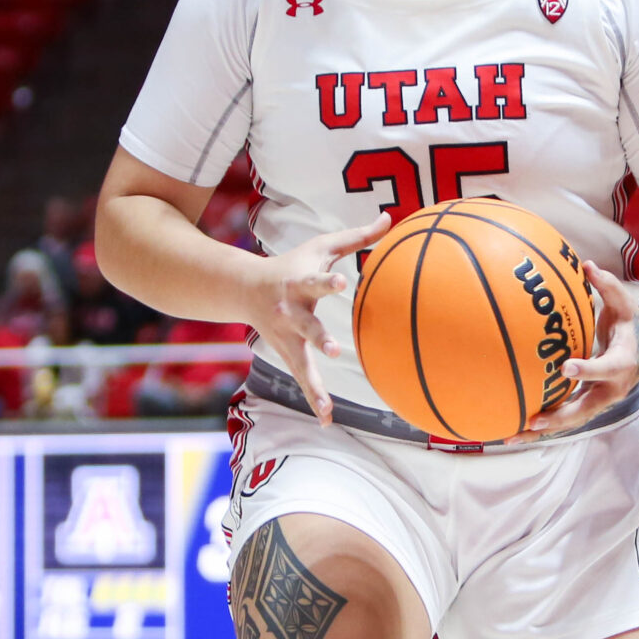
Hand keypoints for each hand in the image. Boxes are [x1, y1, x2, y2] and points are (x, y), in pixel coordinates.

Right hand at [250, 216, 388, 421]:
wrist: (246, 289)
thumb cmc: (293, 263)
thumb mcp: (321, 246)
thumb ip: (357, 237)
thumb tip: (391, 217)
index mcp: (300, 284)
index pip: (315, 281)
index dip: (326, 282)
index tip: (340, 283)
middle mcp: (291, 313)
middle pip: (307, 327)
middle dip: (319, 338)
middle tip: (333, 349)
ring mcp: (288, 338)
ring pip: (301, 362)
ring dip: (313, 383)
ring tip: (327, 406)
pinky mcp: (288, 355)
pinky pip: (303, 380)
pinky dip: (314, 400)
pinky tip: (328, 421)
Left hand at [516, 261, 638, 438]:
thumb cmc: (630, 324)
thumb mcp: (625, 304)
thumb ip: (608, 286)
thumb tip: (586, 264)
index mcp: (620, 364)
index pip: (604, 369)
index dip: (586, 370)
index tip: (565, 367)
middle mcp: (610, 389)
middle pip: (585, 408)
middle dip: (560, 416)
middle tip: (535, 418)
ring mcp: (598, 402)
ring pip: (571, 421)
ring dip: (544, 430)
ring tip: (513, 436)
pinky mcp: (587, 406)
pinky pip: (564, 420)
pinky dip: (541, 428)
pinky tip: (513, 433)